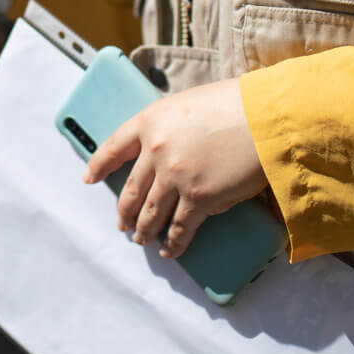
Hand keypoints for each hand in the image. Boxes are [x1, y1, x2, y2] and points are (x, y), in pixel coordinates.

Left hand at [83, 78, 270, 258]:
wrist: (264, 117)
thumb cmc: (235, 104)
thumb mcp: (187, 105)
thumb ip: (171, 129)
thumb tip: (167, 156)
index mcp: (149, 121)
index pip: (113, 147)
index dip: (99, 165)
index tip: (90, 178)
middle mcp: (155, 150)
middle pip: (132, 188)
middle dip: (125, 210)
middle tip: (122, 223)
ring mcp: (174, 176)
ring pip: (151, 212)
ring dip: (144, 230)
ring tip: (140, 240)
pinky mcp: (198, 198)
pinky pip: (179, 227)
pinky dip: (172, 242)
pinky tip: (168, 250)